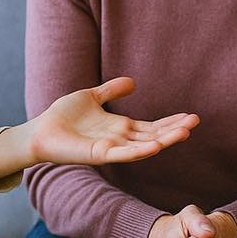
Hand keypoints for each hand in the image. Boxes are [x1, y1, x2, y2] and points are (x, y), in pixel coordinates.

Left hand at [0, 76, 199, 177]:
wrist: (40, 130)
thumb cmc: (63, 116)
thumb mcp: (91, 97)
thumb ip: (111, 90)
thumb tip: (133, 83)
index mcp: (120, 128)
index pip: (152, 126)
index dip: (170, 122)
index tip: (190, 116)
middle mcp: (119, 140)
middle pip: (154, 135)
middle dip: (174, 129)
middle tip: (196, 121)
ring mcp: (111, 148)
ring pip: (144, 146)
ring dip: (165, 139)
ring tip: (185, 132)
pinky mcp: (99, 155)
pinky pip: (123, 154)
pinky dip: (140, 150)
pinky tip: (156, 145)